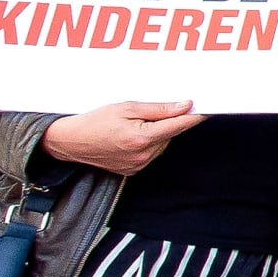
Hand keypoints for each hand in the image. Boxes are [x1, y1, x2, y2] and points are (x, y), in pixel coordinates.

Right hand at [40, 99, 206, 174]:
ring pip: (162, 144)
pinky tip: (129, 136)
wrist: (70, 142)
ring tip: (132, 125)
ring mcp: (139, 165)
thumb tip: (184, 106)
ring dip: (156, 133)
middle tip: (147, 113)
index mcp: (142, 138)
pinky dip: (147, 143)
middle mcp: (143, 155)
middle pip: (170, 134)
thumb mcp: (126, 107)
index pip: (179, 125)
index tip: (207, 109)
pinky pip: (151, 153)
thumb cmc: (95, 121)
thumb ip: (159, 109)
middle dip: (167, 122)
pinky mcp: (133, 171)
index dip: (194, 116)